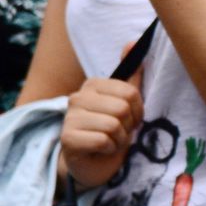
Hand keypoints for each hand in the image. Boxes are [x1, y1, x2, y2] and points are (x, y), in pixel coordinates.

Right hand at [61, 73, 143, 189]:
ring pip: (113, 125)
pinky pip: (103, 140)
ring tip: (110, 141)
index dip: (138, 111)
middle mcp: (78, 97)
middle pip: (123, 109)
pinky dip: (109, 149)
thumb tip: (134, 42)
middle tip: (119, 132)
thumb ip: (131, 76)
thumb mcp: (124, 103)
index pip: (131, 93)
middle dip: (128, 126)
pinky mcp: (67, 138)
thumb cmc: (111, 131)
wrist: (93, 163)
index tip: (130, 119)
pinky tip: (101, 150)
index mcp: (93, 85)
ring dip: (119, 140)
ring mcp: (69, 117)